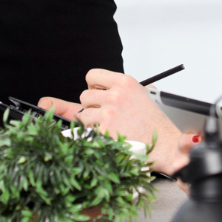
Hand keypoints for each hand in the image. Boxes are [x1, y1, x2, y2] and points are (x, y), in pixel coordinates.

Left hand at [39, 69, 189, 173]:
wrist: (167, 146)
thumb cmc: (153, 125)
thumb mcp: (137, 98)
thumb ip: (111, 92)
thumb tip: (53, 99)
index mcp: (126, 83)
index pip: (92, 75)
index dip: (94, 87)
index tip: (100, 95)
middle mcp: (116, 94)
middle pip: (85, 96)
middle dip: (93, 108)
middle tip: (112, 117)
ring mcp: (109, 112)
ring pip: (83, 115)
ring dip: (94, 124)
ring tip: (115, 129)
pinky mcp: (104, 131)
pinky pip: (86, 132)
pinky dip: (96, 137)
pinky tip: (113, 138)